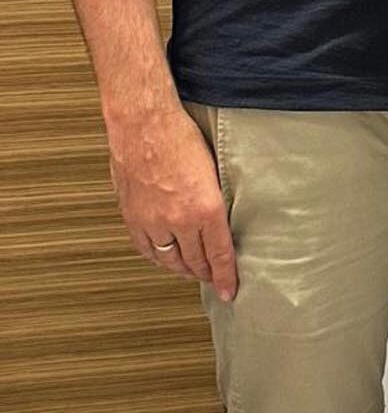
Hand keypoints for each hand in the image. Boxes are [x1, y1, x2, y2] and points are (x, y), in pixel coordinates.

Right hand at [108, 104, 237, 300]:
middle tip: (215, 279)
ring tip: (193, 270)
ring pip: (170, 259)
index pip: (220, 254)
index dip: (227, 277)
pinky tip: (164, 257)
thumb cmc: (180, 133)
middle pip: (196, 261)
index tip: (230, 291)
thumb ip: (216, 195)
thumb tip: (222, 213)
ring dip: (184, 269)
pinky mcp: (133, 216)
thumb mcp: (213, 165)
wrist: (144, 121)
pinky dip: (158, 257)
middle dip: (208, 274)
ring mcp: (153, 221)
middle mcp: (179, 220)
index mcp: (205, 207)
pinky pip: (146, 248)